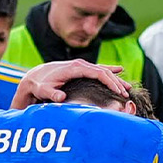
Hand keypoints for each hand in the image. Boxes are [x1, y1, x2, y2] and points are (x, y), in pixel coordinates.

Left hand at [14, 59, 133, 105]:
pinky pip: (99, 69)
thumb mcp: (43, 90)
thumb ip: (51, 94)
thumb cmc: (39, 85)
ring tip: (127, 88)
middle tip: (126, 94)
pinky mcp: (81, 69)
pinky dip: (110, 71)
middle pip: (104, 71)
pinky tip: (120, 70)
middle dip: (116, 82)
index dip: (110, 81)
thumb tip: (60, 97)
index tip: (119, 91)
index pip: (98, 72)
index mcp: (75, 68)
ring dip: (116, 78)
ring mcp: (81, 66)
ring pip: (103, 70)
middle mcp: (80, 64)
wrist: (35, 77)